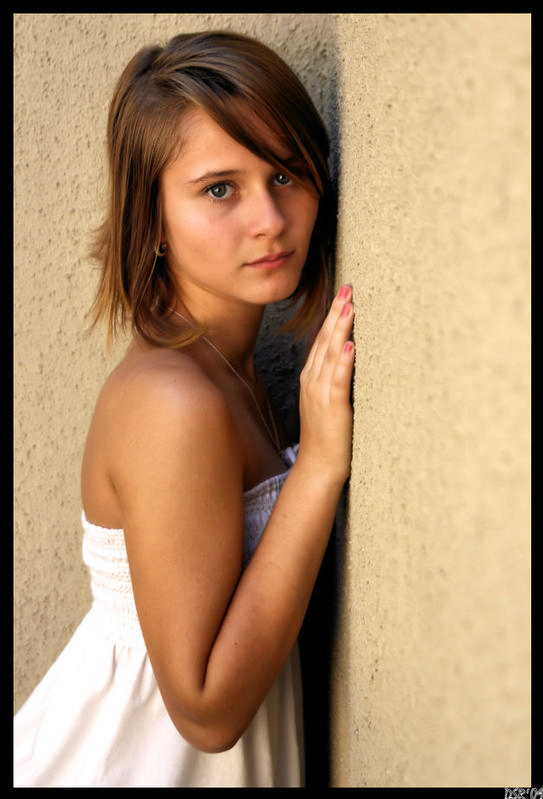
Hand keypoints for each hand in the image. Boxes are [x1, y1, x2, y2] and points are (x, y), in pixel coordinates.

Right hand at [298, 285, 354, 483]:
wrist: (319, 465)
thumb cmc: (327, 436)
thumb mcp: (328, 400)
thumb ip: (336, 378)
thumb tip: (350, 356)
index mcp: (311, 377)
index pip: (321, 339)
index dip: (332, 316)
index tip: (343, 295)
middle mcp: (312, 380)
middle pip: (324, 340)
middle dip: (336, 313)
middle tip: (348, 288)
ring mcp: (320, 393)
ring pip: (329, 354)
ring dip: (339, 328)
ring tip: (349, 306)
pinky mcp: (332, 407)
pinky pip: (337, 380)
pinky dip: (342, 361)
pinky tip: (349, 344)